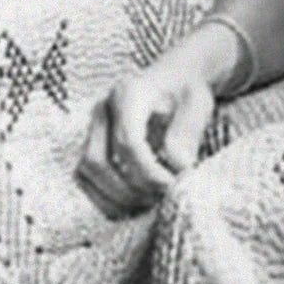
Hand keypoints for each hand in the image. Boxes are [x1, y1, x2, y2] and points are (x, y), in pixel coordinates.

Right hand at [75, 41, 222, 217]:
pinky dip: (106, 197)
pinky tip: (133, 203)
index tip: (172, 185)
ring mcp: (92, 127)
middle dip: (131, 189)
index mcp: (127, 95)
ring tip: (149, 202)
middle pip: (98, 161)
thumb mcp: (197, 105)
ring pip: (86, 172)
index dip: (149, 173)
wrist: (173, 80)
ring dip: (116, 197)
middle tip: (162, 197)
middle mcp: (102, 110)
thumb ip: (186, 134)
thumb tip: (175, 167)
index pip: (127, 142)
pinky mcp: (90, 142)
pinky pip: (85, 178)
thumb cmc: (185, 91)